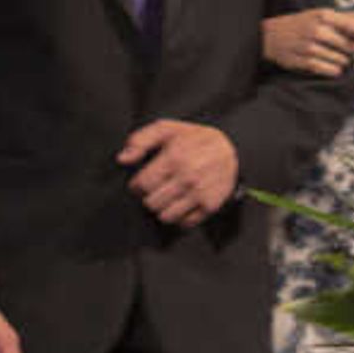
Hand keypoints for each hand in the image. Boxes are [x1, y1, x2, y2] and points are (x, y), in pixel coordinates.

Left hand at [120, 118, 240, 225]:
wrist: (231, 149)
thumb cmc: (194, 139)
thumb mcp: (167, 129)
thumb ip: (141, 140)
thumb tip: (122, 159)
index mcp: (174, 157)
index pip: (141, 185)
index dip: (136, 186)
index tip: (140, 184)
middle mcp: (187, 177)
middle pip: (151, 203)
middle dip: (149, 197)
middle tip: (155, 190)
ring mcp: (199, 193)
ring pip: (166, 216)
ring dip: (162, 209)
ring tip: (166, 198)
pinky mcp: (210, 205)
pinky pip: (184, 223)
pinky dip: (179, 218)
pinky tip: (180, 205)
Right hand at [263, 6, 353, 77]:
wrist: (270, 36)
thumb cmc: (303, 24)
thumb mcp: (322, 15)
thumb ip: (348, 17)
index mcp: (322, 15)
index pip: (351, 24)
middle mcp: (315, 29)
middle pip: (347, 44)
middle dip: (350, 49)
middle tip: (349, 49)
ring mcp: (307, 46)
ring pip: (338, 59)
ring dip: (343, 61)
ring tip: (340, 58)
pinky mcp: (301, 60)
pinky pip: (325, 69)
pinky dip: (333, 71)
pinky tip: (334, 68)